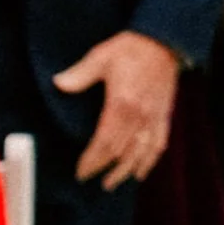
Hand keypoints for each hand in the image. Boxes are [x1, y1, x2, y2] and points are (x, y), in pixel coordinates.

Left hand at [53, 30, 180, 188]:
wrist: (164, 41)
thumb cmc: (131, 48)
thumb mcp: (101, 57)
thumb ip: (80, 74)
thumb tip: (58, 83)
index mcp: (121, 104)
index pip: (105, 142)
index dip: (92, 160)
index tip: (81, 172)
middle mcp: (139, 115)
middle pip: (120, 152)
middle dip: (104, 168)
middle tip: (90, 178)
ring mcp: (154, 117)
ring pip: (140, 153)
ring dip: (125, 171)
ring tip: (112, 184)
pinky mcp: (164, 115)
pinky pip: (158, 144)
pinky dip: (150, 161)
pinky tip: (141, 172)